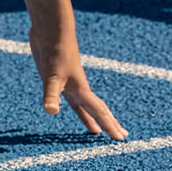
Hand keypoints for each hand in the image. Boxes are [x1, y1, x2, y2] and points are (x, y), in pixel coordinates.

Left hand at [32, 23, 126, 138]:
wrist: (51, 30)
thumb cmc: (54, 52)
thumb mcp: (50, 76)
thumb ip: (51, 94)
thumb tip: (51, 111)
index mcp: (81, 90)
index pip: (99, 112)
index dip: (109, 126)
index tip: (121, 140)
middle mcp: (78, 88)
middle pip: (97, 110)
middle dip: (108, 124)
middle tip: (121, 137)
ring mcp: (69, 82)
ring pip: (84, 105)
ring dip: (91, 118)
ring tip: (95, 130)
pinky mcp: (58, 77)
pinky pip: (71, 98)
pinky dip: (75, 106)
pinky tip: (70, 105)